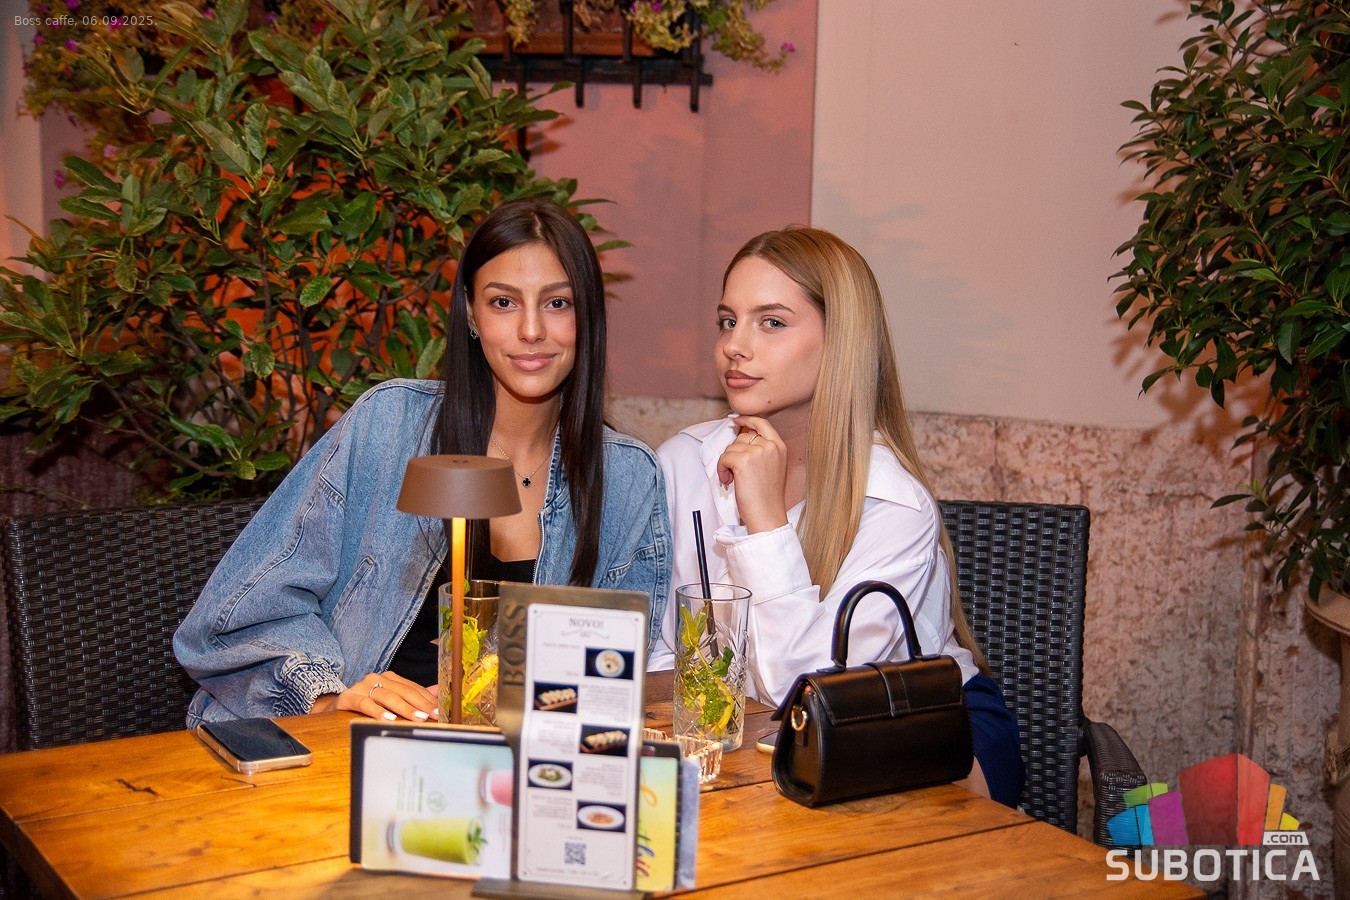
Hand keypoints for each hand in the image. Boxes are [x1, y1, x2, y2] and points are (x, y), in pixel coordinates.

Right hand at [312, 671, 438, 721]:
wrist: (333, 708)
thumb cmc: (365, 705)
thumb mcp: (389, 701)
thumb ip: (412, 696)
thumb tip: (437, 691)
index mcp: (389, 678)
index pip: (413, 688)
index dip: (427, 700)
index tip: (440, 711)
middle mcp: (376, 679)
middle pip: (403, 691)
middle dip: (421, 704)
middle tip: (433, 716)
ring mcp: (362, 686)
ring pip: (387, 696)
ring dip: (404, 708)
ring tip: (417, 718)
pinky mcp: (348, 697)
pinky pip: (365, 704)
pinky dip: (378, 712)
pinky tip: (388, 719)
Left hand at [716, 415, 789, 532]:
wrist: (767, 515)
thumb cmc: (767, 496)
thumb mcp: (772, 467)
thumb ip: (762, 450)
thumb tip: (742, 436)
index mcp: (779, 446)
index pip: (762, 423)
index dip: (747, 419)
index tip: (735, 419)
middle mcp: (770, 446)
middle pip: (742, 437)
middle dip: (734, 452)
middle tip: (735, 472)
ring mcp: (757, 452)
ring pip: (731, 448)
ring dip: (726, 463)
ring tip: (733, 480)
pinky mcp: (743, 461)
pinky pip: (724, 458)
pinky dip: (721, 470)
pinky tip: (728, 481)